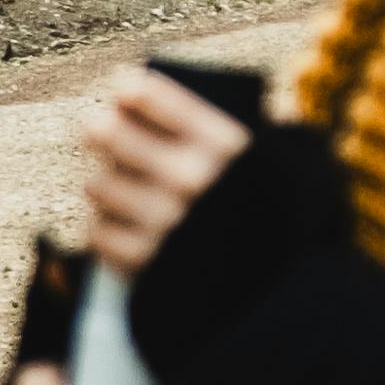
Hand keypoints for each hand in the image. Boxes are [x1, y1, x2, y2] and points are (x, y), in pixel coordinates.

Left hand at [75, 62, 256, 276]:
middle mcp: (190, 177)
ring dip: (106, 187)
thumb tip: (163, 101)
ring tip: (118, 190)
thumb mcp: (270, 161)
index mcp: (221, 142)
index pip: (147, 94)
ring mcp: (164, 221)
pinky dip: (107, 231)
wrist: (287, 296)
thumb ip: (226, 129)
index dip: (128, 89)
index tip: (122, 92)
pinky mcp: (144, 262)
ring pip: (97, 185)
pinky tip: (122, 228)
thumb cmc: (273, 215)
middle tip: (100, 132)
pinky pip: (98, 232)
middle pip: (106, 133)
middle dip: (101, 130)